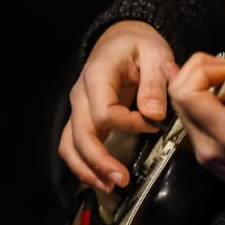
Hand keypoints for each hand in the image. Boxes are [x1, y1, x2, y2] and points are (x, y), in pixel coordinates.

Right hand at [59, 20, 177, 191]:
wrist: (121, 38)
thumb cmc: (137, 44)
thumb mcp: (154, 53)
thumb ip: (154, 83)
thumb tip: (153, 114)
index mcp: (97, 75)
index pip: (104, 112)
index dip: (128, 125)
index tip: (151, 124)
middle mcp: (81, 94)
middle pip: (81, 135)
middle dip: (100, 161)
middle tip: (122, 179)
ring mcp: (79, 107)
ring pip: (70, 145)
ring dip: (87, 169)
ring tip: (109, 186)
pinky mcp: (83, 118)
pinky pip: (74, 145)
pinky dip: (85, 165)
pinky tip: (101, 178)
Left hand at [169, 16, 224, 205]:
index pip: (187, 94)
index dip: (200, 69)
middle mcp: (210, 147)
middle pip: (178, 98)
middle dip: (195, 71)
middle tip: (223, 67)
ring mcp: (206, 155)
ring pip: (182, 109)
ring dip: (197, 86)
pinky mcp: (207, 158)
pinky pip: (191, 122)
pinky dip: (200, 102)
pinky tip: (220, 94)